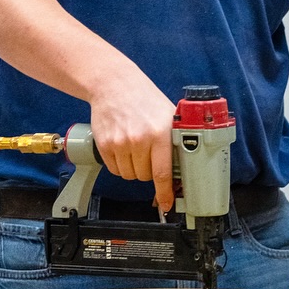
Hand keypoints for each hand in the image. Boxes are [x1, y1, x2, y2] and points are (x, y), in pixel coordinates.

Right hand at [88, 75, 177, 212]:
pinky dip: (119, 164)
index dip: (164, 193)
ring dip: (133, 168)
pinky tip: (122, 147)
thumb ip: (175, 138)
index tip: (166, 204)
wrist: (113, 84)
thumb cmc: (143, 98)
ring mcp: (120, 143)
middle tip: (148, 153)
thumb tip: (184, 167)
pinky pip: (115, 169)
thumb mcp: (168, 114)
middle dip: (148, 170)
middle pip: (145, 176)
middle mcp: (139, 140)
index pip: (162, 172)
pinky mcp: (105, 145)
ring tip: (134, 147)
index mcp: (160, 132)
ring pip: (129, 175)